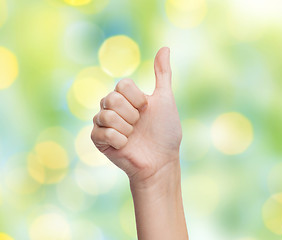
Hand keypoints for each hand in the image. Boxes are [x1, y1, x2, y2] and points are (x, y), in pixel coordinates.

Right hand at [91, 47, 181, 184]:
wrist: (161, 161)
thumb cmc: (165, 132)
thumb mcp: (165, 99)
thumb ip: (163, 74)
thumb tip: (165, 48)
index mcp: (126, 96)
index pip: (122, 85)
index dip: (138, 99)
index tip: (147, 110)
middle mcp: (112, 107)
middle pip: (112, 98)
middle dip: (132, 114)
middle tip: (139, 125)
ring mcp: (103, 123)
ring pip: (106, 114)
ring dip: (126, 128)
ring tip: (133, 136)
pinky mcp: (98, 140)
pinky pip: (102, 132)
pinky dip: (119, 140)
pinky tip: (125, 145)